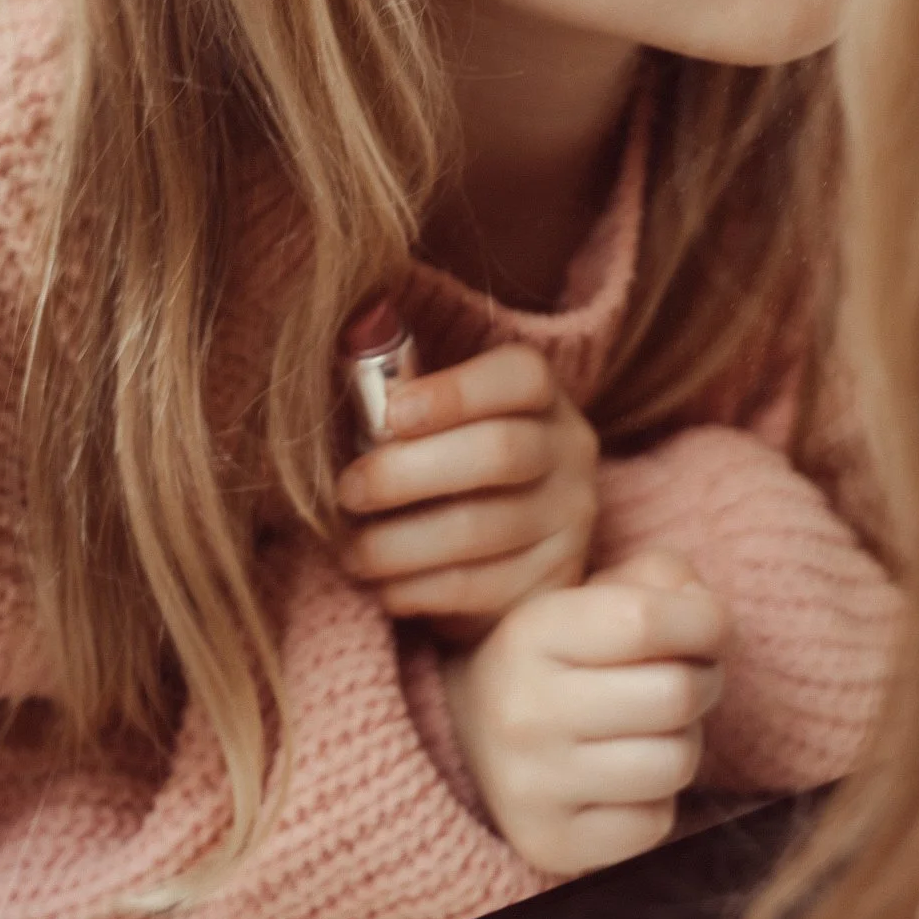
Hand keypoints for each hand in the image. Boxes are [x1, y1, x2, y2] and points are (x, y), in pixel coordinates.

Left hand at [335, 343, 599, 636]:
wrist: (500, 569)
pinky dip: (413, 588)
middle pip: (498, 452)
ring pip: (478, 530)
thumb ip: (403, 390)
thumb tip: (350, 330)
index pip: (520, 376)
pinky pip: (474, 588)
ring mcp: (570, 522)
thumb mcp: (437, 426)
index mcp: (543, 400)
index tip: (389, 415)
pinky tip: (380, 584)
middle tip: (347, 491)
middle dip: (406, 473)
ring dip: (396, 543)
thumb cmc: (447, 477)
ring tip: (349, 549)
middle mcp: (570, 454)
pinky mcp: (551, 585)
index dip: (454, 391)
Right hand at [440, 549, 727, 875]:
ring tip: (658, 727)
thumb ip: (663, 580)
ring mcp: (531, 786)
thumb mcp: (599, 592)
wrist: (473, 734)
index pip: (646, 621)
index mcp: (532, 631)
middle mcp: (521, 710)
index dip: (705, 621)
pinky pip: (654, 823)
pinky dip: (659, 798)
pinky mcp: (549, 845)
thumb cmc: (565, 652)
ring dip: (686, 741)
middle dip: (706, 680)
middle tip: (691, 677)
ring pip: (674, 763)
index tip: (712, 627)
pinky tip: (628, 776)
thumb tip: (708, 618)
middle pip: (675, 695)